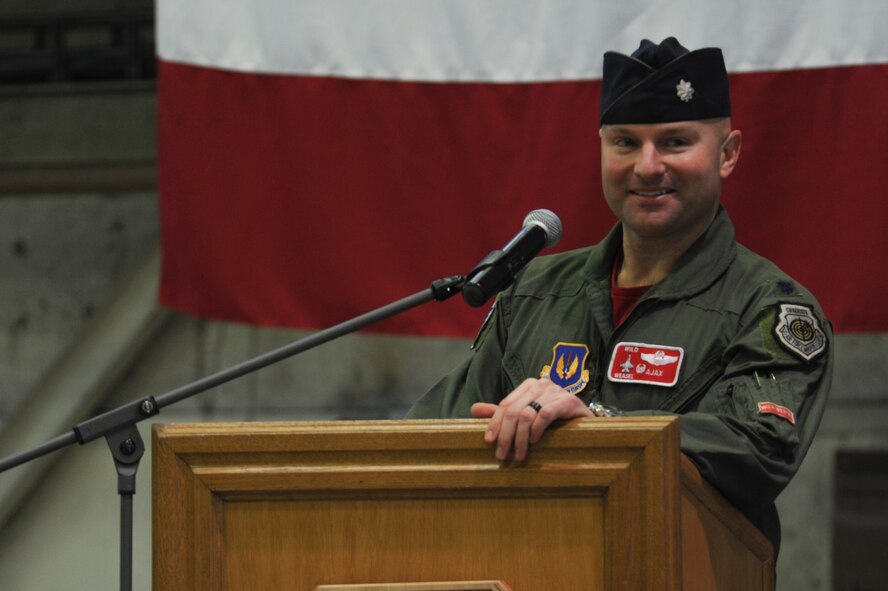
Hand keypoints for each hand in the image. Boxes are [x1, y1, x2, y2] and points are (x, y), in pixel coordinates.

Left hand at [470, 378, 593, 460]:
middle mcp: (542, 384)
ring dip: (521, 438)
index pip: (505, 404)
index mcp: (529, 386)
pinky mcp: (570, 401)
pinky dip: (537, 429)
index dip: (494, 423)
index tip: (489, 442)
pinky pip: (546, 414)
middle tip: (503, 455)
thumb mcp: (526, 418)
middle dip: (505, 435)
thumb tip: (474, 410)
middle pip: (514, 410)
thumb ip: (503, 414)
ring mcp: (557, 391)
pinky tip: (536, 442)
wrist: (588, 427)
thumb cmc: (555, 423)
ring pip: (528, 414)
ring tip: (520, 455)